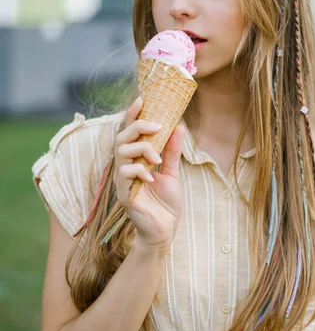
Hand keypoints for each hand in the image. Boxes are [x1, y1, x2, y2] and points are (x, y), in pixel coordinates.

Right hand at [113, 97, 183, 250]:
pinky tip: (152, 179)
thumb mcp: (171, 173)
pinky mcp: (123, 194)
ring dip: (142, 149)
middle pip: (121, 137)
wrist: (165, 231)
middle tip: (157, 126)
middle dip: (138, 127)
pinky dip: (140, 171)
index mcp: (136, 160)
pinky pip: (125, 174)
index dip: (132, 115)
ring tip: (157, 159)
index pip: (129, 132)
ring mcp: (122, 181)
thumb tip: (178, 126)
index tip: (142, 99)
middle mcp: (126, 167)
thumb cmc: (165, 204)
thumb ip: (171, 151)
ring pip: (121, 152)